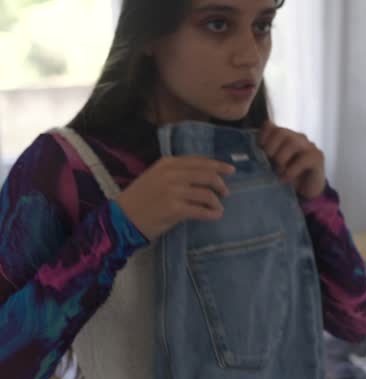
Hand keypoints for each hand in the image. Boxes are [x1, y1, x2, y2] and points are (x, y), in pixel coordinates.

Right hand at [116, 156, 235, 240]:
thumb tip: (204, 175)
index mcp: (168, 163)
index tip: (230, 170)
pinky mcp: (175, 209)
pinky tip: (215, 216)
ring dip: (216, 202)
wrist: (122, 217)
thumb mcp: (156, 176)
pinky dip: (211, 214)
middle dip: (221, 184)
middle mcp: (172, 174)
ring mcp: (173, 191)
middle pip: (207, 175)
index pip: (199, 161)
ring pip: (207, 194)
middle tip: (226, 192)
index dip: (218, 165)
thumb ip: (177, 172)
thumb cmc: (140, 198)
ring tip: (218, 207)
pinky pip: (201, 210)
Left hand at [260, 122, 325, 198]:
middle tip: (269, 163)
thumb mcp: (272, 166)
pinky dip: (291, 170)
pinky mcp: (317, 157)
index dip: (262, 136)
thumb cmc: (288, 176)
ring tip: (278, 172)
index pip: (270, 126)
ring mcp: (308, 145)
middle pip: (281, 132)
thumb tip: (251, 155)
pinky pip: (303, 159)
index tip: (259, 149)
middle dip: (271, 148)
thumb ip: (264, 156)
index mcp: (284, 137)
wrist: (307, 191)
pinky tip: (286, 179)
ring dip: (282, 159)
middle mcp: (297, 137)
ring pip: (293, 143)